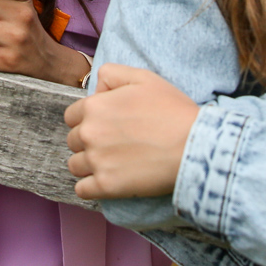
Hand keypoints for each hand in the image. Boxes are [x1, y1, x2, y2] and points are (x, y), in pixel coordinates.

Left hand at [64, 64, 199, 199]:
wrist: (194, 145)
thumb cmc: (172, 109)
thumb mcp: (143, 77)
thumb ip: (112, 74)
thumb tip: (97, 89)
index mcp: (94, 107)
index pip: (72, 116)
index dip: (88, 120)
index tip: (105, 125)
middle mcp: (89, 133)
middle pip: (73, 141)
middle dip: (88, 142)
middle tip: (113, 144)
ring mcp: (96, 161)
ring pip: (75, 165)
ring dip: (88, 165)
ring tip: (111, 163)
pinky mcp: (107, 186)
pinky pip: (82, 190)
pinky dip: (90, 187)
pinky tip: (106, 181)